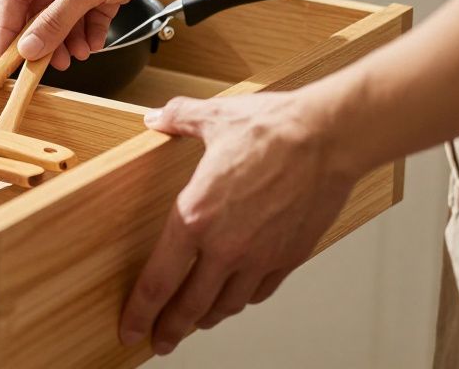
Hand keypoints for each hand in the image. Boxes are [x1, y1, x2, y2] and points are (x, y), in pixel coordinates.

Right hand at [0, 0, 213, 69]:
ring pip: (66, 16)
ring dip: (69, 38)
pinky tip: (93, 44)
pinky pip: (89, 16)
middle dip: (45, 37)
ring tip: (75, 57)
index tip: (5, 55)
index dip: (9, 26)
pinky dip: (90, 32)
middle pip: (42, 8)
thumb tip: (30, 46)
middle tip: (44, 63)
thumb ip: (55, 21)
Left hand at [118, 90, 359, 354]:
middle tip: (157, 341)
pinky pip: (260, 292)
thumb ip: (178, 120)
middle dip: (169, 330)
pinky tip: (237, 296)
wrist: (327, 138)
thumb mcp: (213, 119)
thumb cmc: (273, 130)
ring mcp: (260, 257)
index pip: (157, 281)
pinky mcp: (289, 257)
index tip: (130, 328)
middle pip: (189, 307)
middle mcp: (225, 247)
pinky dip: (243, 299)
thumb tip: (157, 118)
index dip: (140, 312)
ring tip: (195, 321)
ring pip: (226, 305)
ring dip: (206, 317)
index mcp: (195, 218)